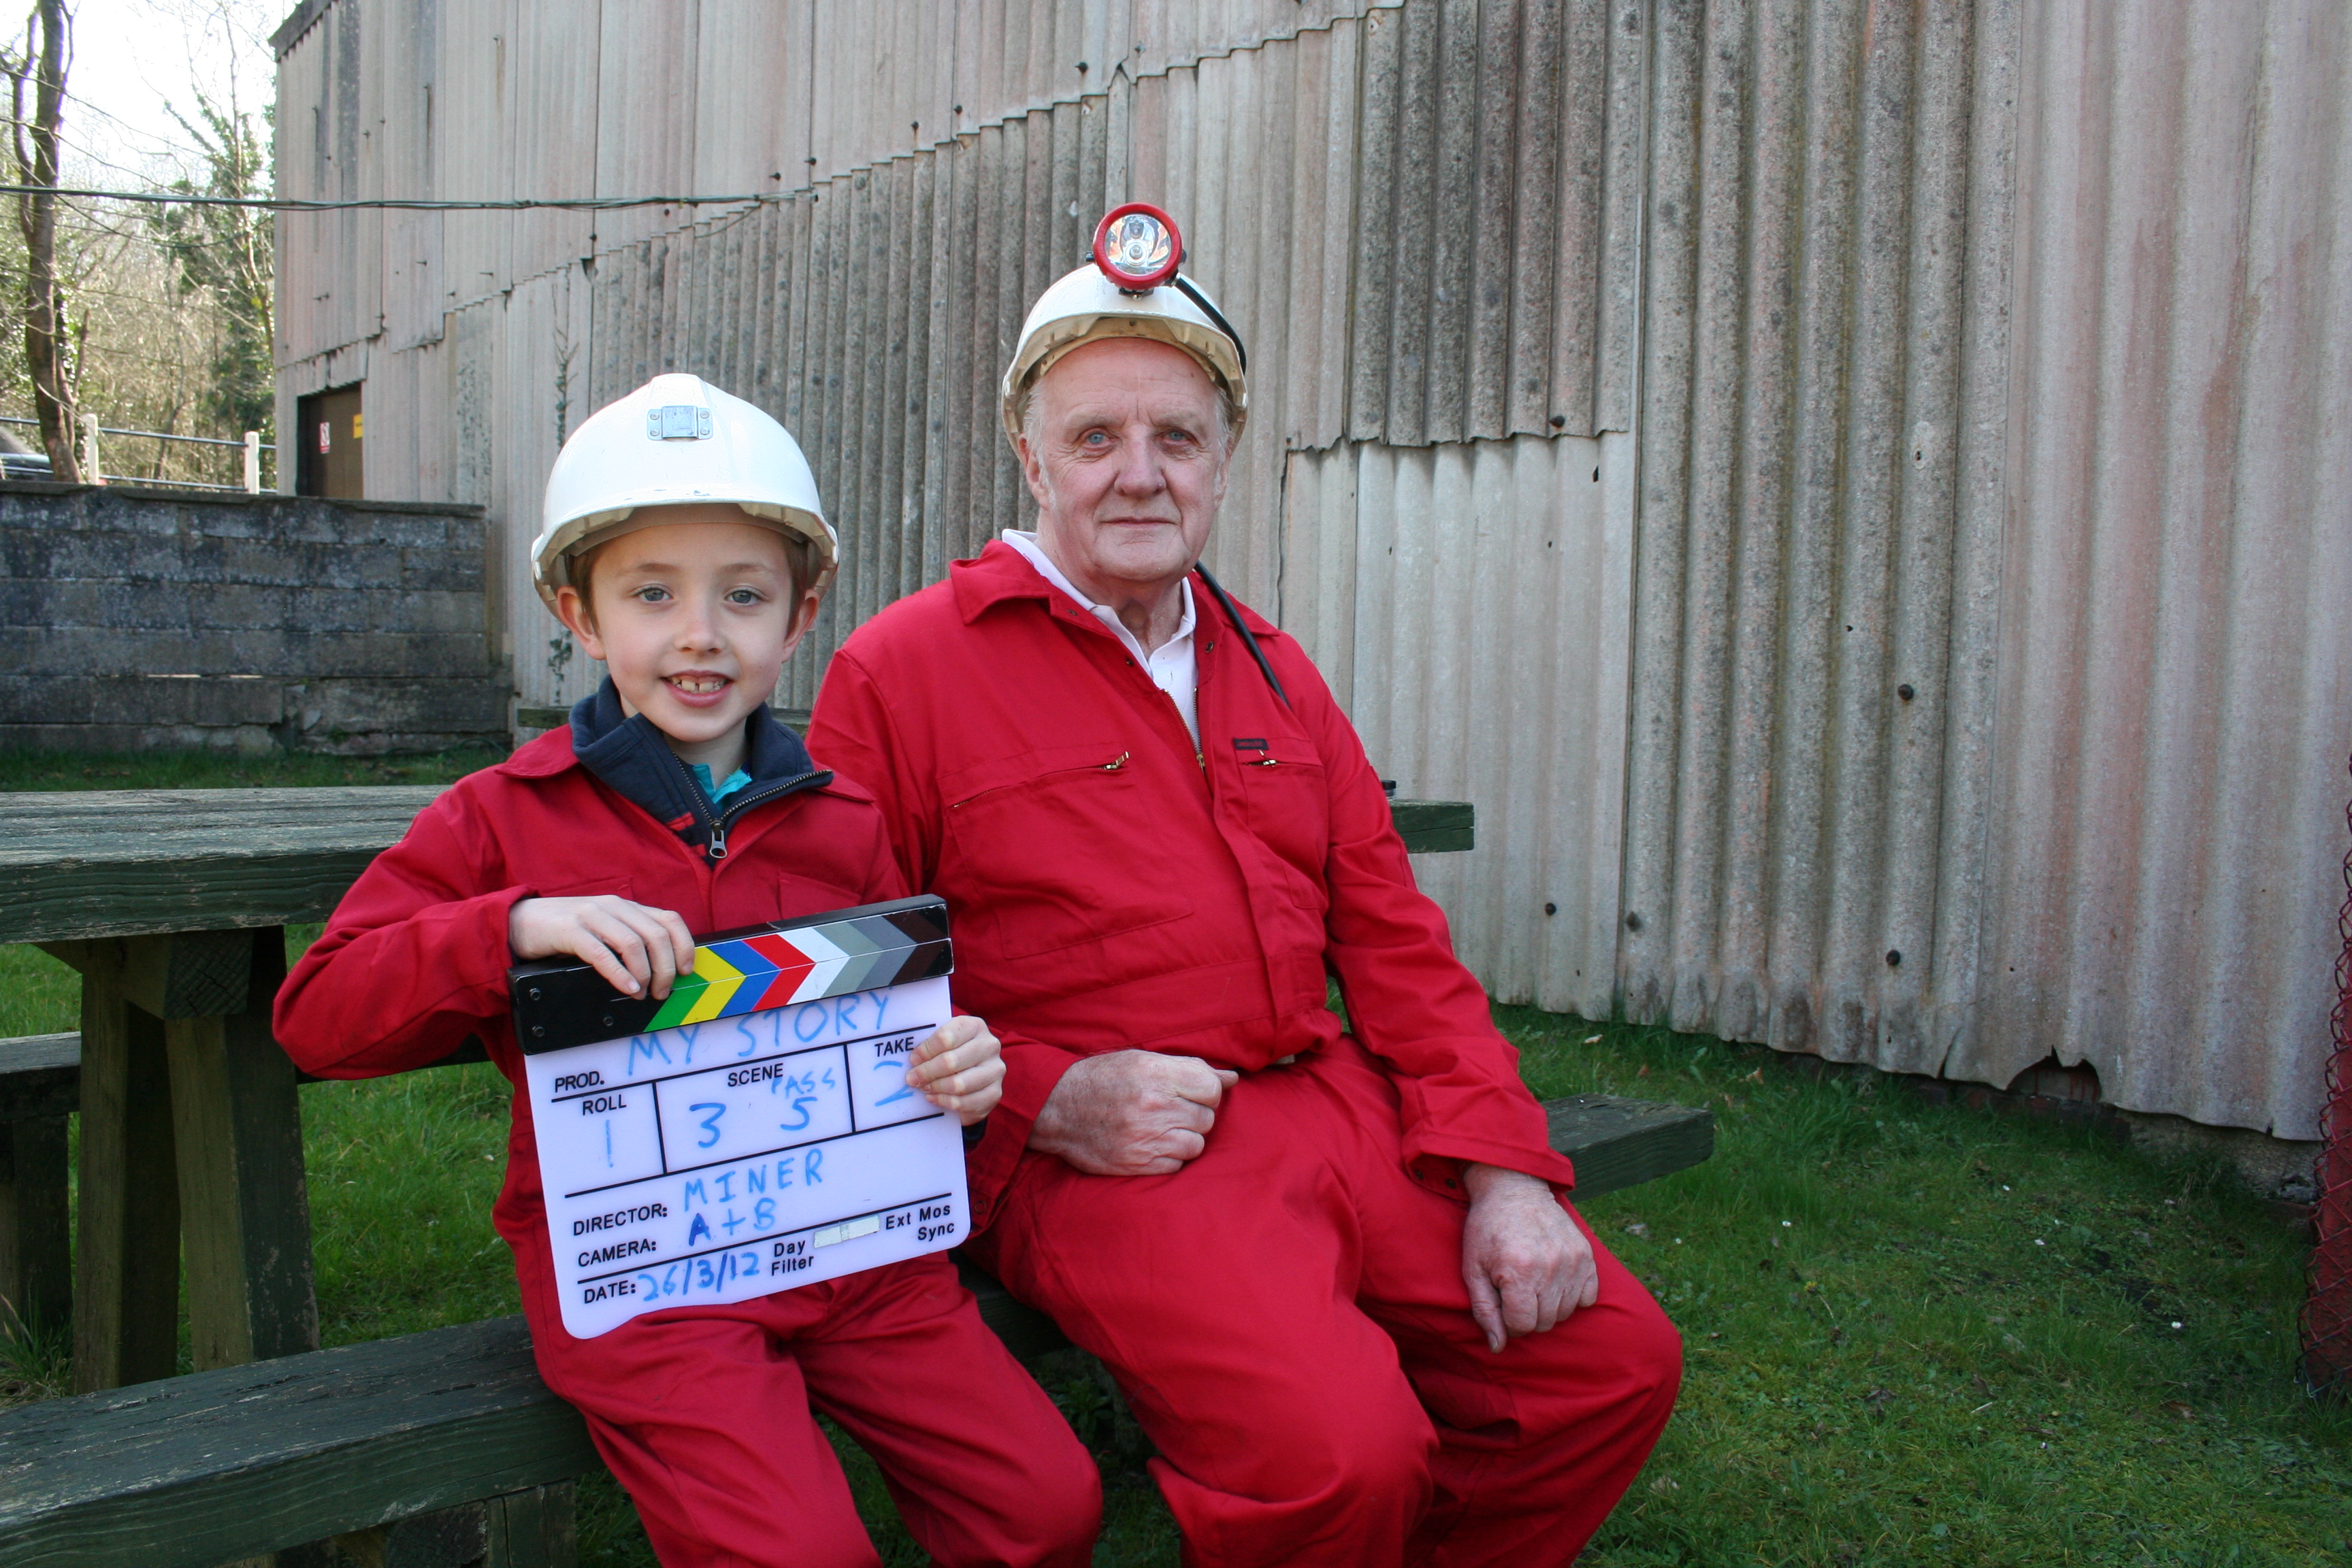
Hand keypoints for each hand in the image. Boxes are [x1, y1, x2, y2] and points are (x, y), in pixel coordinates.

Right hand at [508, 896, 695, 999]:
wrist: (520, 922)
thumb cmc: (567, 932)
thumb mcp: (605, 930)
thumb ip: (629, 940)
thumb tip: (661, 970)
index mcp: (627, 907)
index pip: (670, 920)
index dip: (684, 946)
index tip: (687, 971)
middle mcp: (614, 907)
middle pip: (656, 936)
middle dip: (666, 969)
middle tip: (661, 992)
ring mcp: (591, 916)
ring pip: (633, 943)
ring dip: (644, 974)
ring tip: (643, 994)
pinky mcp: (569, 930)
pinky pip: (601, 953)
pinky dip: (619, 974)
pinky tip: (626, 989)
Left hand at [906, 1016, 1004, 1124]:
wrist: (975, 1077)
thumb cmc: (954, 1054)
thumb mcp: (944, 1043)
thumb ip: (930, 1045)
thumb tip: (914, 1061)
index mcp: (974, 1026)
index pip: (945, 1037)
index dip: (925, 1051)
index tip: (913, 1060)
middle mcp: (989, 1045)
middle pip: (951, 1061)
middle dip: (927, 1072)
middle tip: (912, 1079)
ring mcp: (995, 1070)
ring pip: (959, 1084)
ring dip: (936, 1088)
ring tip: (924, 1088)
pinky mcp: (995, 1093)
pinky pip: (965, 1102)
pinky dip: (945, 1102)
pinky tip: (935, 1098)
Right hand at [1028, 1049, 1240, 1175]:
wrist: (1056, 1109)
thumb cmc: (1103, 1079)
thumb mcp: (1142, 1060)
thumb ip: (1190, 1068)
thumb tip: (1232, 1078)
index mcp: (1156, 1074)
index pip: (1212, 1088)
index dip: (1207, 1091)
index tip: (1191, 1092)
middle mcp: (1153, 1105)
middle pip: (1207, 1118)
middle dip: (1194, 1115)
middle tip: (1171, 1110)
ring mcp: (1145, 1138)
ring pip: (1196, 1145)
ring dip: (1185, 1138)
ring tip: (1162, 1128)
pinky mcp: (1137, 1164)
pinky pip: (1177, 1165)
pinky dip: (1170, 1157)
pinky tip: (1152, 1145)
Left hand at [1459, 1163, 1597, 1351]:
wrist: (1514, 1189)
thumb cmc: (1487, 1229)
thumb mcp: (1473, 1269)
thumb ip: (1484, 1310)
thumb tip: (1498, 1347)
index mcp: (1518, 1271)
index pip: (1523, 1325)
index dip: (1509, 1322)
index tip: (1503, 1304)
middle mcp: (1550, 1267)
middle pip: (1545, 1322)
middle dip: (1527, 1314)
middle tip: (1516, 1291)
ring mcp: (1572, 1261)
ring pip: (1565, 1313)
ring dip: (1548, 1307)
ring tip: (1533, 1283)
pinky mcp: (1587, 1255)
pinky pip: (1587, 1297)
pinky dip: (1572, 1296)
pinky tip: (1554, 1280)